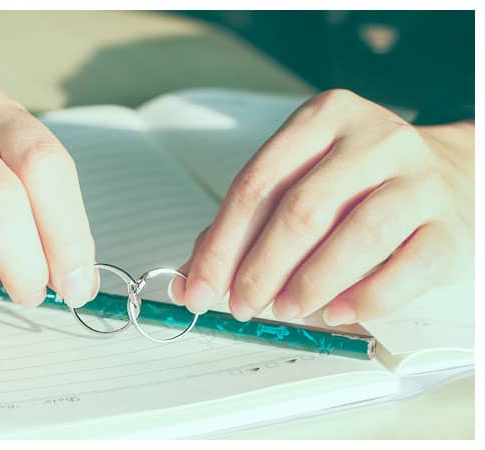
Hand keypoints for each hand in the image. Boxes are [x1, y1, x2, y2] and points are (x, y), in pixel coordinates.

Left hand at [172, 89, 473, 324]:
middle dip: (261, 267)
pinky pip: (408, 267)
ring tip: (286, 309)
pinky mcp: (451, 224)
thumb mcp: (302, 180)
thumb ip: (246, 225)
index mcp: (323, 119)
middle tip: (241, 305)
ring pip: (357, 235)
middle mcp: (373, 139)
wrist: (455, 176)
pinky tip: (336, 312)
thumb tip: (193, 280)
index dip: (223, 243)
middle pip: (302, 209)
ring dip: (311, 283)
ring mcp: (418, 179)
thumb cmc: (361, 184)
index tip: (201, 288)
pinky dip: (366, 298)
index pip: (257, 183)